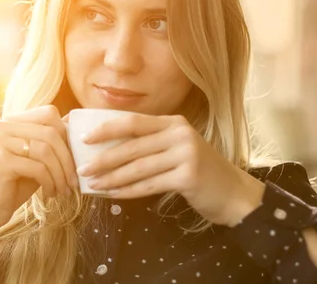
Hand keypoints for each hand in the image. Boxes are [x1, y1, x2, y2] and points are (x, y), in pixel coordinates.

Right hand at [0, 105, 78, 231]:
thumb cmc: (15, 185)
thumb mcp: (36, 159)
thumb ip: (49, 141)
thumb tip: (73, 123)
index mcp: (9, 121)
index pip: (48, 114)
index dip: (66, 135)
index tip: (74, 159)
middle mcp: (1, 126)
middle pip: (50, 132)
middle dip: (68, 158)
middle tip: (74, 181)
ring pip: (46, 150)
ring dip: (60, 174)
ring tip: (63, 190)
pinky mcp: (1, 162)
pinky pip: (38, 167)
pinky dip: (50, 182)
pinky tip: (50, 193)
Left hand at [77, 113, 264, 226]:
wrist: (233, 192)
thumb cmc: (197, 170)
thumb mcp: (176, 147)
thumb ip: (149, 143)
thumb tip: (106, 149)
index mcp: (173, 122)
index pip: (133, 121)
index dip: (106, 129)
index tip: (84, 139)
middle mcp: (180, 134)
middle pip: (132, 146)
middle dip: (103, 158)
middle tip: (82, 169)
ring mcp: (185, 154)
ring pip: (138, 167)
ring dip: (111, 178)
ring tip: (93, 185)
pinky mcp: (188, 177)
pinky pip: (149, 185)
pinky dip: (128, 191)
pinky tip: (112, 195)